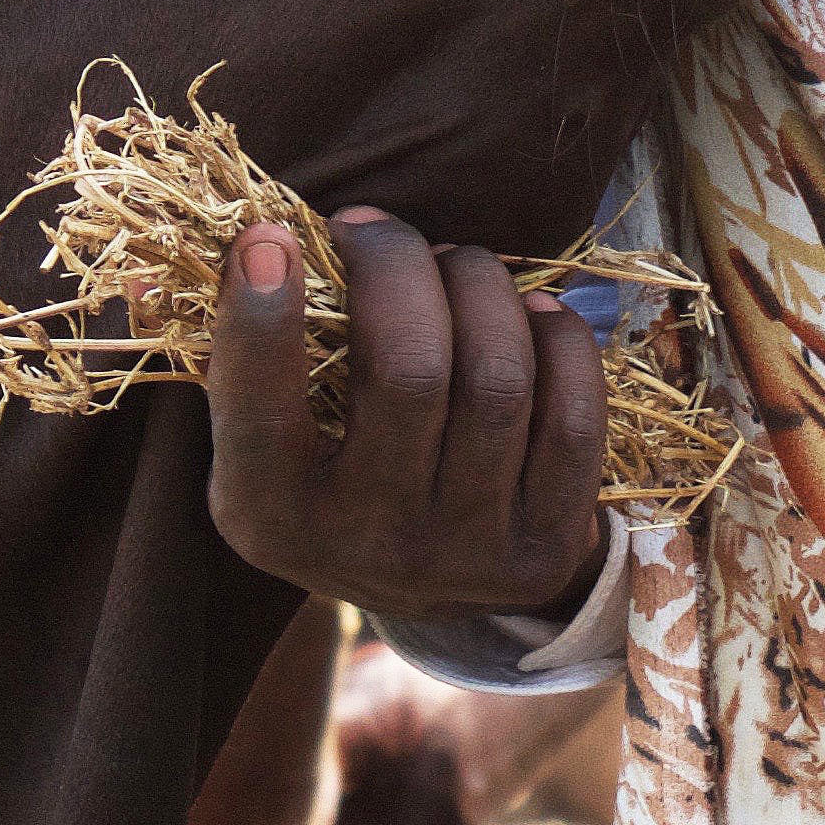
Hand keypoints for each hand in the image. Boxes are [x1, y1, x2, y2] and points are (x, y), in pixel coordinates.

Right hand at [199, 210, 613, 625]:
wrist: (423, 592)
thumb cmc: (328, 476)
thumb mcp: (261, 445)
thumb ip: (251, 359)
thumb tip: (266, 237)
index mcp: (273, 518)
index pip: (259, 409)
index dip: (261, 317)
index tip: (270, 236)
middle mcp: (367, 546)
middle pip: (409, 369)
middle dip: (400, 267)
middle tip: (383, 233)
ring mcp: (465, 555)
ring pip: (498, 379)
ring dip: (481, 287)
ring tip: (458, 266)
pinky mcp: (544, 554)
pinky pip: (573, 418)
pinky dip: (559, 340)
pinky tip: (532, 315)